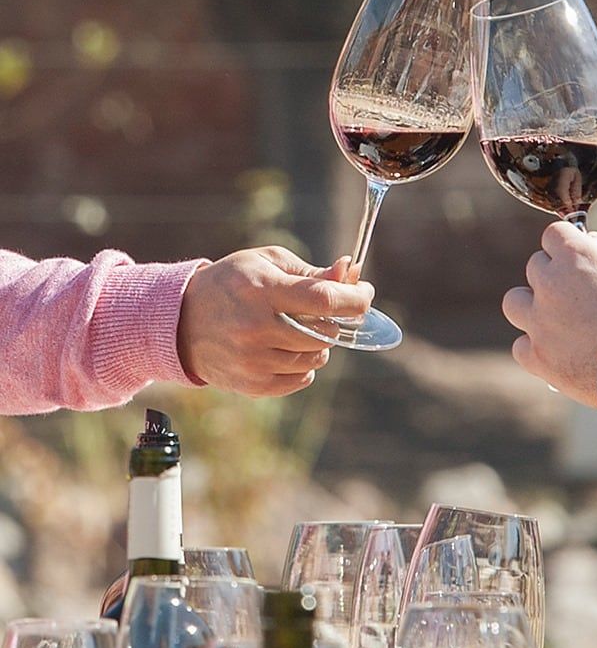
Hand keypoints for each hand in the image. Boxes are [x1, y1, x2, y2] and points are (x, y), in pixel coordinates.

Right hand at [177, 246, 373, 396]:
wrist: (181, 321)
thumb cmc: (233, 284)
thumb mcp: (267, 264)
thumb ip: (312, 272)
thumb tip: (351, 272)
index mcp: (261, 291)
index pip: (324, 300)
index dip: (355, 299)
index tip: (364, 294)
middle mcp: (256, 328)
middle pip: (325, 332)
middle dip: (332, 320)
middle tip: (317, 310)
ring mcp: (252, 360)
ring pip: (316, 358)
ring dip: (318, 344)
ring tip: (296, 329)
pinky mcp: (251, 384)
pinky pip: (301, 380)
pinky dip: (304, 366)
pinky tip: (286, 349)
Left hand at [502, 221, 596, 406]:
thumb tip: (592, 247)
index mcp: (576, 256)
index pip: (553, 235)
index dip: (567, 246)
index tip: (579, 259)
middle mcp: (551, 284)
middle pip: (535, 267)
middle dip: (555, 276)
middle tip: (578, 295)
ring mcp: (540, 321)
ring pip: (514, 302)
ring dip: (531, 307)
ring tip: (555, 320)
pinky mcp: (537, 357)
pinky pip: (521, 346)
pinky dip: (536, 349)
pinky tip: (556, 353)